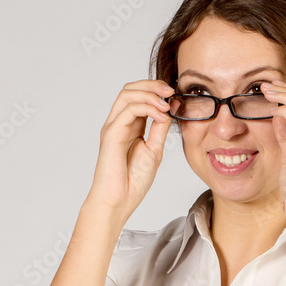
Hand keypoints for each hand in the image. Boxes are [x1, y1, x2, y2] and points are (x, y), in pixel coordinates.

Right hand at [88, 79, 173, 215]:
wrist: (120, 200)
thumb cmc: (133, 180)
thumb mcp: (154, 150)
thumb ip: (159, 129)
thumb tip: (168, 110)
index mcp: (129, 126)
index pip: (138, 96)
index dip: (155, 90)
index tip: (173, 94)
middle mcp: (118, 123)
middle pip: (130, 89)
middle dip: (152, 85)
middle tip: (170, 90)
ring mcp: (113, 127)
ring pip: (127, 95)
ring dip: (149, 94)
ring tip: (166, 103)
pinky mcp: (111, 134)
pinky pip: (127, 111)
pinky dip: (146, 107)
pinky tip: (160, 114)